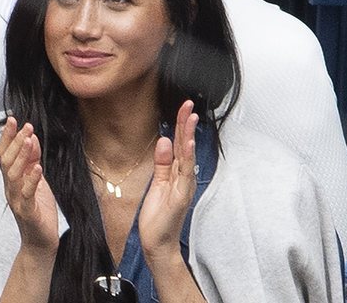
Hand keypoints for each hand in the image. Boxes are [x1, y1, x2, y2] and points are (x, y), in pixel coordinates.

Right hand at [0, 117, 58, 253]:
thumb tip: (32, 138)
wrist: (40, 241)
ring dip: (21, 156)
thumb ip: (33, 161)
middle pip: (6, 162)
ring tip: (29, 140)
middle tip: (26, 126)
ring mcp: (17, 200)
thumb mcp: (37, 180)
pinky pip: (26, 195)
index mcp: (12, 180)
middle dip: (15, 142)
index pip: (4, 155)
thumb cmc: (38, 210)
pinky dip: (31, 181)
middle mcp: (10, 188)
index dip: (7, 137)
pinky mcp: (28, 212)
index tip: (12, 119)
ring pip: (13, 175)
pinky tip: (38, 168)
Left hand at [138, 101, 198, 261]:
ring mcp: (184, 186)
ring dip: (189, 136)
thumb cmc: (158, 216)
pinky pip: (185, 174)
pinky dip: (187, 158)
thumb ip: (162, 163)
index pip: (180, 145)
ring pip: (187, 156)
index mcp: (177, 173)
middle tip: (188, 104)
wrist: (158, 242)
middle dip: (186, 124)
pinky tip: (188, 144)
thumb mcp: (157, 184)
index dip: (182, 126)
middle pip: (186, 146)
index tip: (184, 108)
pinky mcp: (181, 196)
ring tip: (190, 117)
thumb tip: (164, 141)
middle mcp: (183, 177)